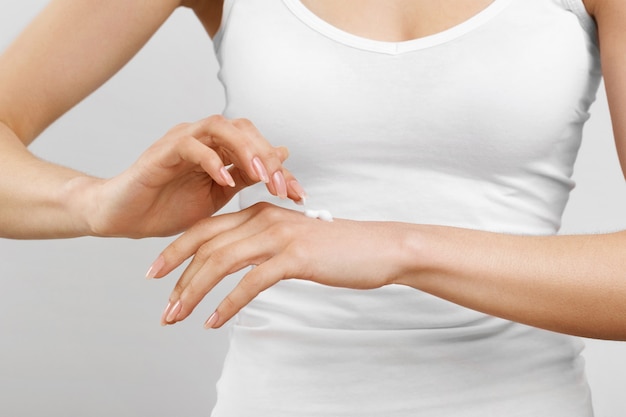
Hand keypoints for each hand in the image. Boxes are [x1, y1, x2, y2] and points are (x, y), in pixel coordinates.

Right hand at [83, 116, 305, 237]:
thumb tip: (282, 157)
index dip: (280, 169)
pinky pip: (191, 145)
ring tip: (259, 176)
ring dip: (245, 149)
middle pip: (244, 129)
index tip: (299, 195)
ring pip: (221, 127)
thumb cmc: (168, 207)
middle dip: (267, 156)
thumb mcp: (218, 197)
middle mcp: (203, 139)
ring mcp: (183, 141)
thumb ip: (246, 176)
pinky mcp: (162, 151)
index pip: (257, 147)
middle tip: (280, 186)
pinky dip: (211, 160)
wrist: (125, 218)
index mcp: (219, 150)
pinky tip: (225, 179)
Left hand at [150, 202, 410, 327]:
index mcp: (260, 213)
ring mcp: (278, 236)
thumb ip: (266, 246)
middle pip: (206, 245)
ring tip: (177, 317)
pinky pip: (251, 282)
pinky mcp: (294, 257)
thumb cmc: (338, 248)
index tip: (157, 273)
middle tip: (162, 306)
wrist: (379, 247)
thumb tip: (243, 265)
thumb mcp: (294, 241)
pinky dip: (228, 304)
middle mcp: (264, 219)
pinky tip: (215, 321)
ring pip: (221, 262)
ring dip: (194, 292)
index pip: (207, 229)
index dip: (177, 250)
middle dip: (176, 275)